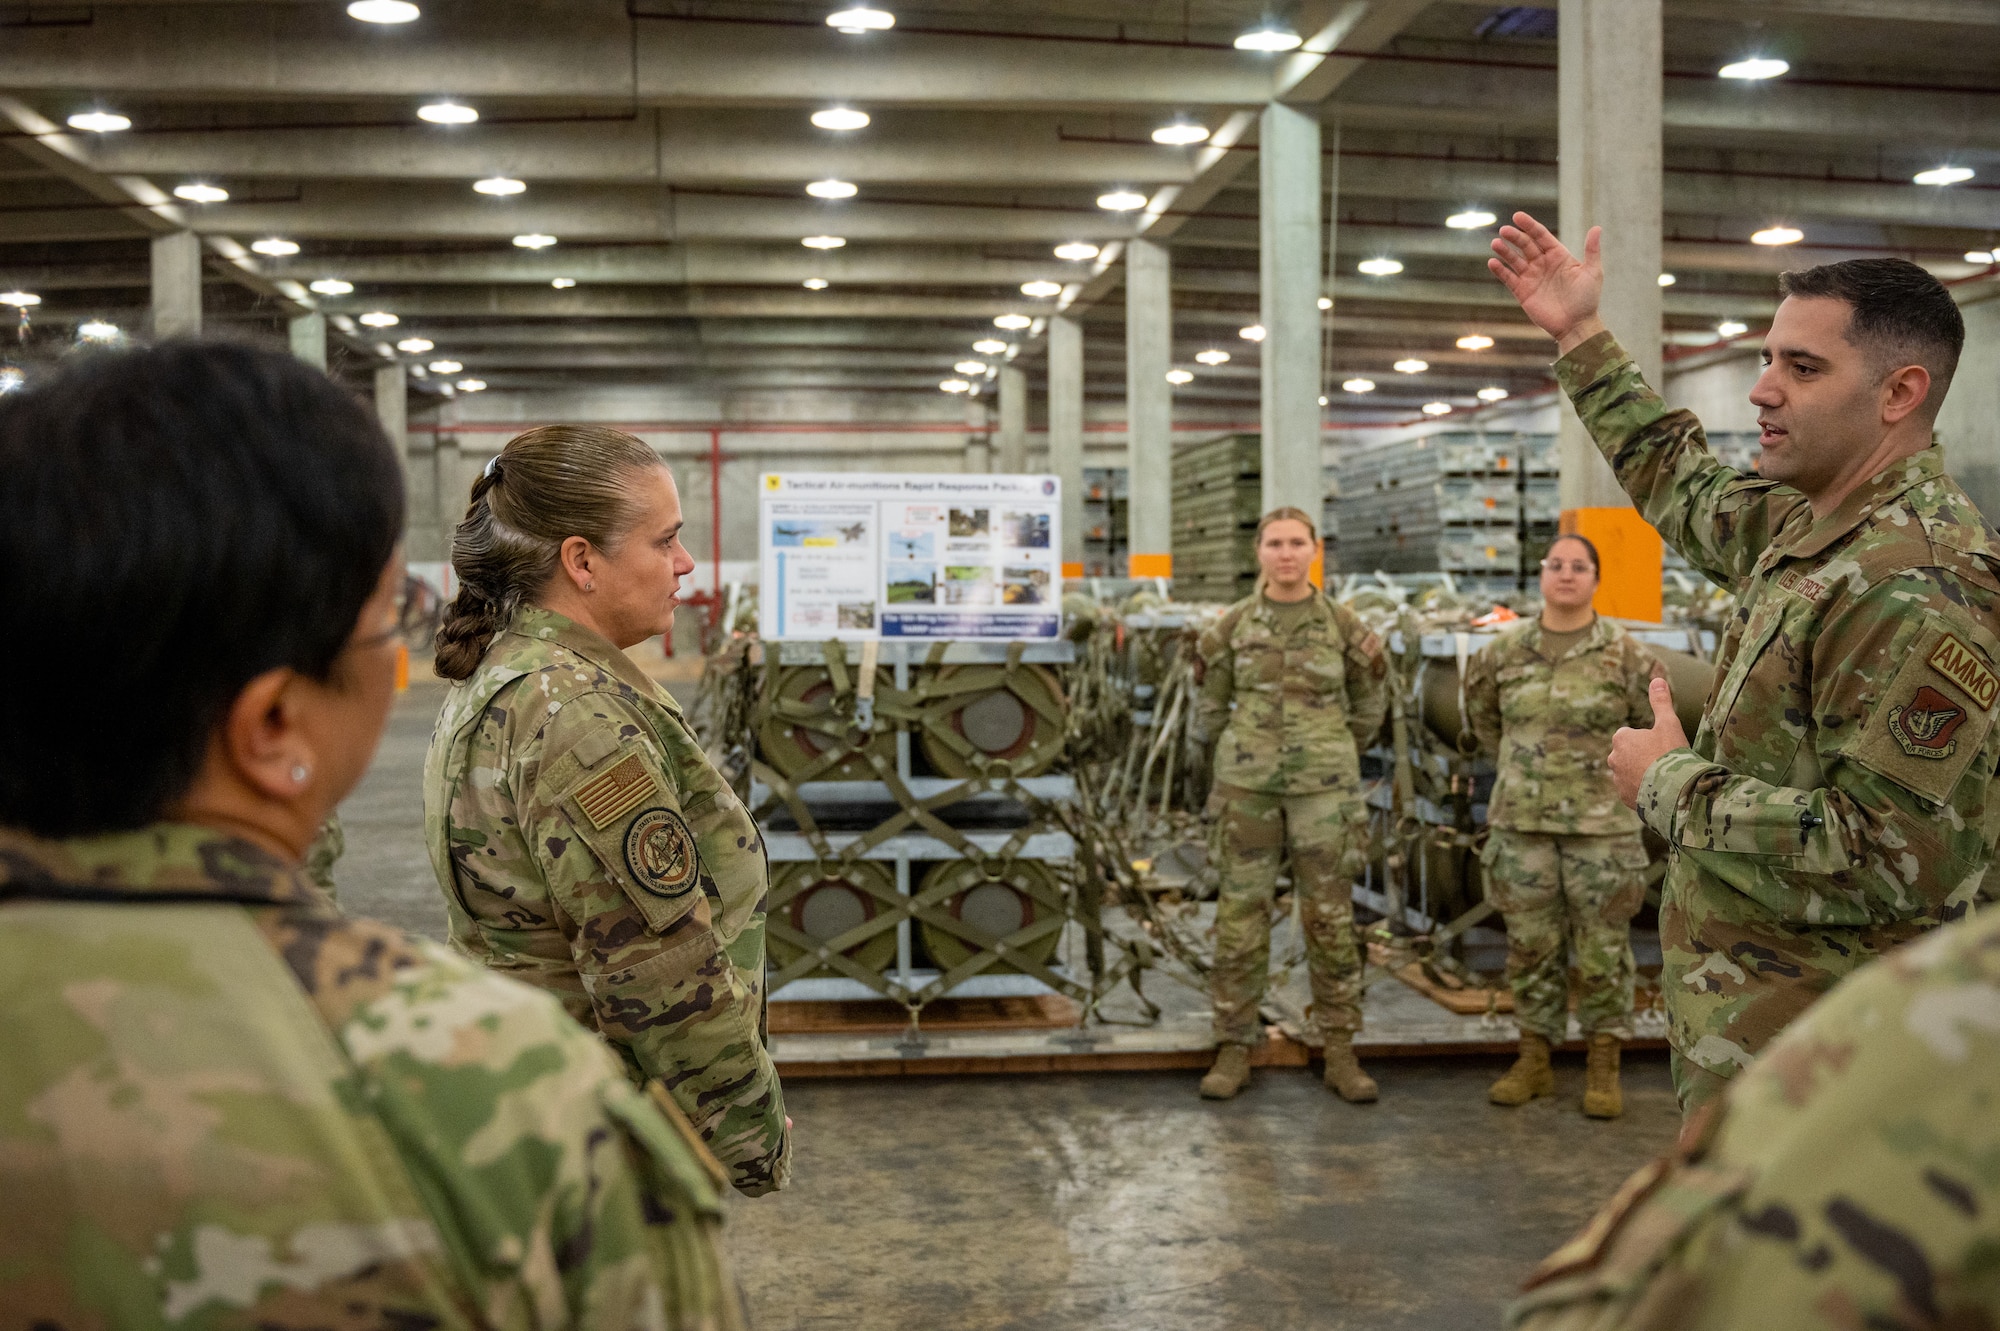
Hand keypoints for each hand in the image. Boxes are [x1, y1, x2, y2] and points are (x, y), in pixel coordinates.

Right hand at [1487, 212, 1606, 354]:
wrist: (1576, 325)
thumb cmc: (1587, 299)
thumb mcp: (1593, 272)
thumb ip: (1592, 250)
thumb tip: (1596, 228)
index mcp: (1558, 256)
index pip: (1541, 236)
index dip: (1530, 226)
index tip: (1518, 216)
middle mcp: (1543, 264)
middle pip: (1525, 245)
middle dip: (1515, 237)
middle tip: (1504, 230)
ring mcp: (1532, 278)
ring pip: (1515, 260)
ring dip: (1505, 251)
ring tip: (1495, 244)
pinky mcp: (1523, 292)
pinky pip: (1509, 278)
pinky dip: (1500, 270)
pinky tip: (1493, 262)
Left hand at [1610, 677, 1686, 808]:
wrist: (1674, 791)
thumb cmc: (1671, 753)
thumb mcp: (1669, 723)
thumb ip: (1660, 702)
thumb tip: (1657, 679)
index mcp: (1621, 738)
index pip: (1632, 735)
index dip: (1649, 740)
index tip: (1662, 747)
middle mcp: (1613, 759)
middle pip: (1630, 754)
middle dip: (1644, 757)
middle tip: (1664, 762)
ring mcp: (1617, 780)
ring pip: (1632, 773)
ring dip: (1643, 774)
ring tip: (1664, 778)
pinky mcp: (1624, 798)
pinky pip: (1634, 791)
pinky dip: (1644, 790)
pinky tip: (1660, 791)